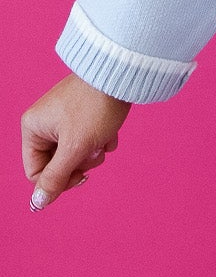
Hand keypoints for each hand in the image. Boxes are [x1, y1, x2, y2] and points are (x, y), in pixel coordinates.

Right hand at [21, 74, 131, 209]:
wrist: (122, 73)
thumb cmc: (95, 107)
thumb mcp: (74, 148)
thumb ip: (55, 177)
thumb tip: (38, 203)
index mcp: (33, 128)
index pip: (36, 173)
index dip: (59, 180)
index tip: (81, 176)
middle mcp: (44, 122)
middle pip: (58, 164)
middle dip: (80, 161)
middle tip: (94, 150)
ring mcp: (64, 117)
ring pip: (76, 153)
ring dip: (94, 150)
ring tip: (104, 136)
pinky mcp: (83, 113)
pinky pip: (89, 139)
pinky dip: (102, 138)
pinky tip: (111, 129)